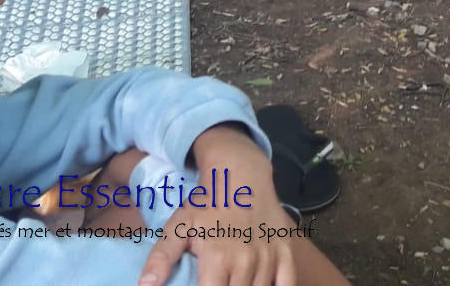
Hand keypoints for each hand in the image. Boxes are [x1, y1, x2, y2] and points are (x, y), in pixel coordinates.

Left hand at [138, 127, 292, 285]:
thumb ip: (161, 259)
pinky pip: (287, 283)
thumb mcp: (178, 227)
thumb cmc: (207, 204)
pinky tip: (262, 285)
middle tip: (219, 283)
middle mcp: (245, 261)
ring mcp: (268, 257)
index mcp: (217, 259)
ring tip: (234, 282)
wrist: (242, 175)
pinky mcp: (285, 252)